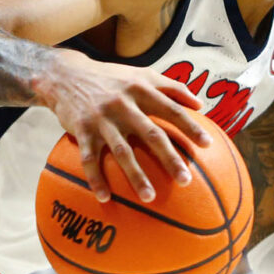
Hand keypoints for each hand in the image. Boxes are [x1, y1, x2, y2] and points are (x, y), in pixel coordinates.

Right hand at [37, 49, 208, 202]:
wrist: (66, 75)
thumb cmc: (112, 78)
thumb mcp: (142, 75)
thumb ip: (172, 86)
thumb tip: (201, 104)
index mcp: (141, 89)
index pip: (171, 109)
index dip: (190, 127)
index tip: (206, 145)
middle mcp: (123, 104)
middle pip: (151, 134)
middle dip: (170, 158)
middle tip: (186, 180)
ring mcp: (101, 119)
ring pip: (122, 151)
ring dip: (136, 176)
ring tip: (150, 198)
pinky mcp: (81, 130)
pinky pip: (89, 159)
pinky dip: (96, 179)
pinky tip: (105, 197)